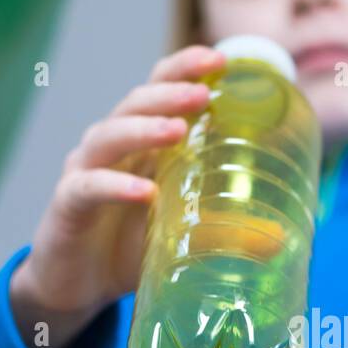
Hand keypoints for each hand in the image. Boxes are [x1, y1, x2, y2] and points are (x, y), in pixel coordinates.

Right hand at [10, 44, 226, 347]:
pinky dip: (113, 185)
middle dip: (169, 92)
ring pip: (107, 136)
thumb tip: (281, 238)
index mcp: (142, 145)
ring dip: (143, 129)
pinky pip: (87, 188)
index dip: (184, 69)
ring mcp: (84, 173)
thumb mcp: (184, 238)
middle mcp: (111, 150)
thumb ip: (225, 231)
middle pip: (134, 103)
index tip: (221, 60)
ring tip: (177, 130)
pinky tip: (142, 191)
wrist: (77, 288)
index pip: (159, 91)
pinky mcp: (66, 207)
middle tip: (204, 93)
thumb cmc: (131, 250)